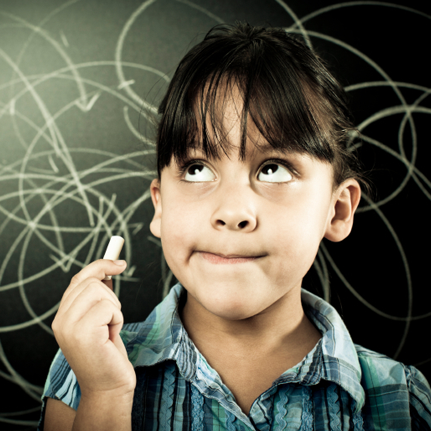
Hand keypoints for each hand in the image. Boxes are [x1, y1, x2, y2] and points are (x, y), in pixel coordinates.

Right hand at [51, 260, 135, 399]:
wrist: (109, 386)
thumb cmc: (108, 353)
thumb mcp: (101, 320)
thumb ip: (98, 296)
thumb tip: (110, 268)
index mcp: (63, 315)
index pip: (79, 278)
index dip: (100, 266)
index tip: (119, 263)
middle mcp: (60, 319)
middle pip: (91, 281)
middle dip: (111, 297)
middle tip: (111, 321)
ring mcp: (68, 325)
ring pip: (100, 291)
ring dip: (115, 309)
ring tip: (109, 330)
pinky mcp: (82, 332)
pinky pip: (108, 307)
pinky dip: (117, 320)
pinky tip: (111, 337)